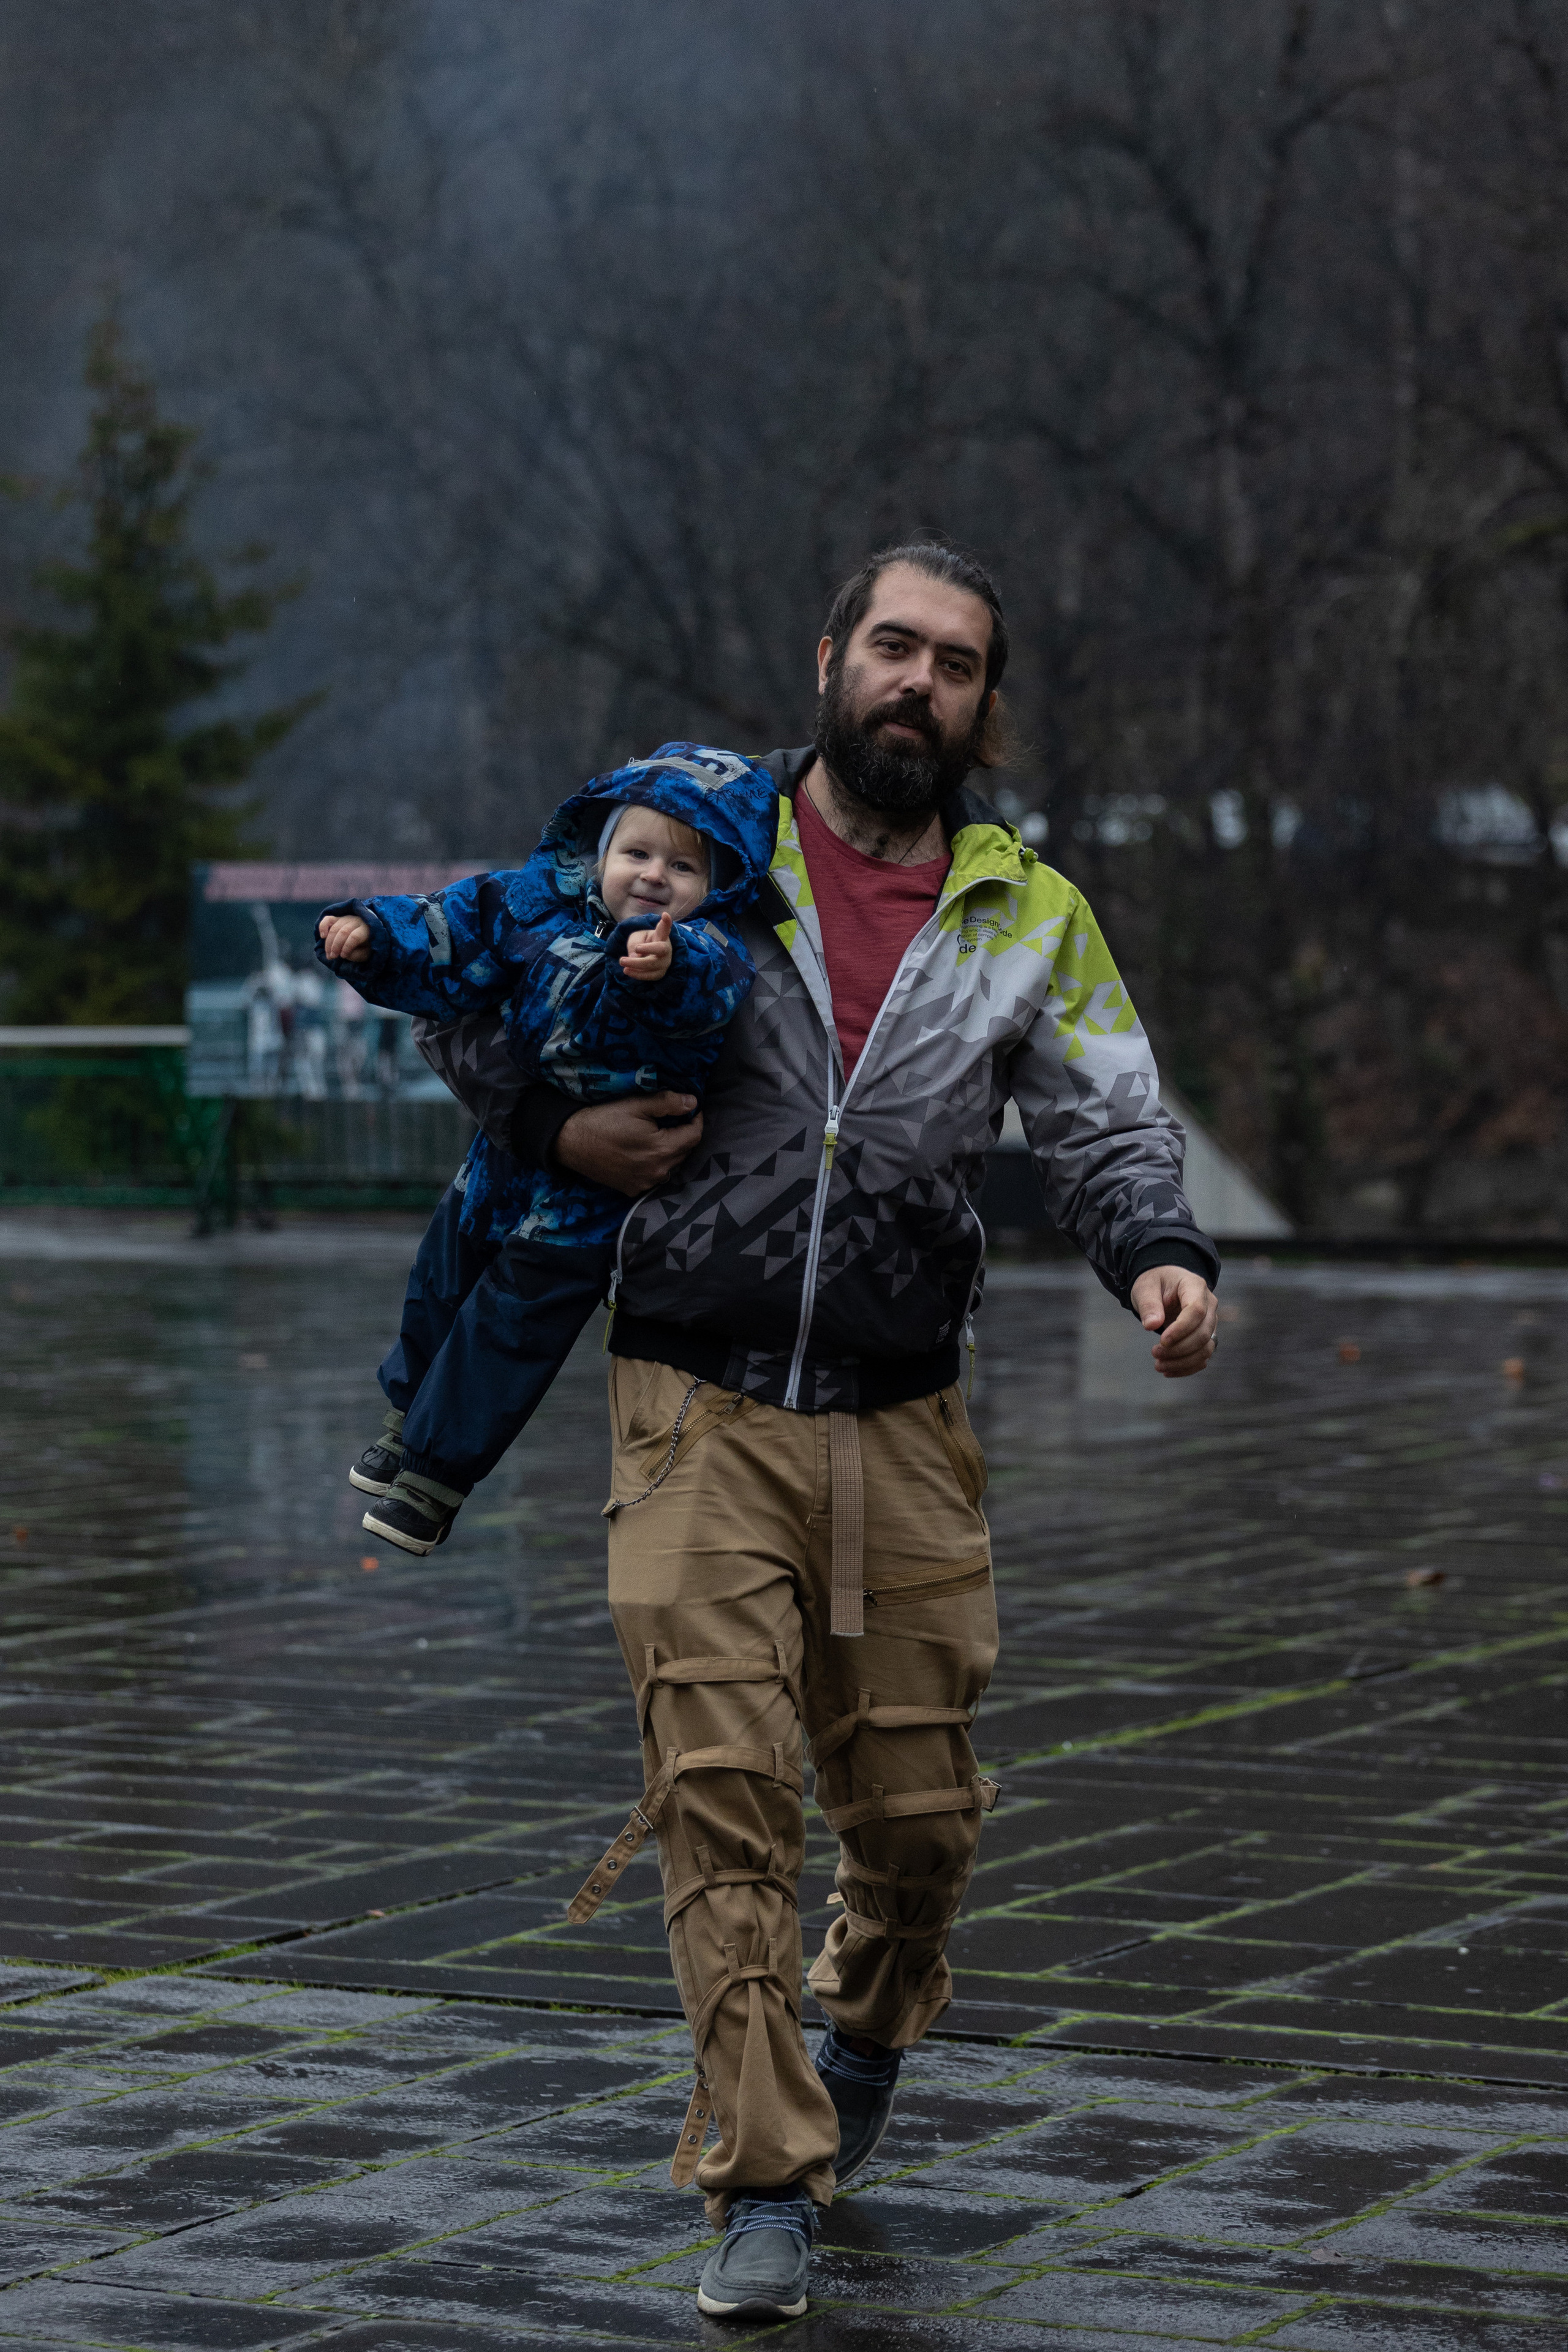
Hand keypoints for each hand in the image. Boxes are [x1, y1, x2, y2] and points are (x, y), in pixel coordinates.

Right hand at [318, 913, 371, 963]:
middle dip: (335, 946)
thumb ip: (356, 955)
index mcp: (366, 929)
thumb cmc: (367, 947)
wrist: (368, 936)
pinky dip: (323, 926)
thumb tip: (342, 953)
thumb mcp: (366, 954)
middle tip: (332, 957)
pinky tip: (322, 936)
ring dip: (329, 942)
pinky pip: (328, 919)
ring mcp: (346, 918)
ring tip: (329, 954)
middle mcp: (356, 921)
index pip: (354, 936)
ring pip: (334, 928)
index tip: (343, 956)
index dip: (347, 947)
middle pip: (343, 932)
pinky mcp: (338, 918)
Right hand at [555, 1091, 702, 1194]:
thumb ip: (667, 1103)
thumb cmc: (603, 1120)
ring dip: (671, 1152)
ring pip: (670, 1166)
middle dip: (683, 1135)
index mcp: (662, 1150)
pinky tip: (643, 1153)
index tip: (691, 1109)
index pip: (694, 1136)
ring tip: (658, 1136)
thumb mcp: (636, 1104)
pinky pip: (654, 1177)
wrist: (571, 1142)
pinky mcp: (632, 1189)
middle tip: (673, 1120)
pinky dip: (655, 1165)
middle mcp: (657, 1172)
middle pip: (684, 1152)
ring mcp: (644, 1184)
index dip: (696, 1120)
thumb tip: (693, 1102)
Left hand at [620, 910, 672, 981]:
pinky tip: (627, 971)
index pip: (665, 928)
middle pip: (659, 950)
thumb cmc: (643, 942)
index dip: (666, 922)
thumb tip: (635, 957)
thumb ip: (634, 944)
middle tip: (622, 959)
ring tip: (622, 963)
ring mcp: (665, 962)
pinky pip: (650, 976)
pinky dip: (637, 975)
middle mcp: (666, 949)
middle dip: (640, 955)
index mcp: (661, 936)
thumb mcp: (636, 937)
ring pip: (653, 966)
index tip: (665, 915)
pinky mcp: (660, 973)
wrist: (649, 954)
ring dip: (636, 966)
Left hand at [1129, 1266, 1218, 1379]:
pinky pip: (1203, 1356)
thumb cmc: (1154, 1283)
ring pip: (1206, 1348)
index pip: (1197, 1311)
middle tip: (1154, 1353)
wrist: (1163, 1285)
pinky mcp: (1206, 1336)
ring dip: (1183, 1361)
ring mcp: (1211, 1322)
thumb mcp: (1145, 1287)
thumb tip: (1151, 1325)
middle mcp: (1209, 1304)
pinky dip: (1187, 1367)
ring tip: (1158, 1365)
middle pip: (1204, 1332)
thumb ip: (1148, 1304)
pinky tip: (1168, 1371)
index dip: (1181, 1329)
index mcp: (1195, 1286)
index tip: (1162, 1341)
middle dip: (1179, 1348)